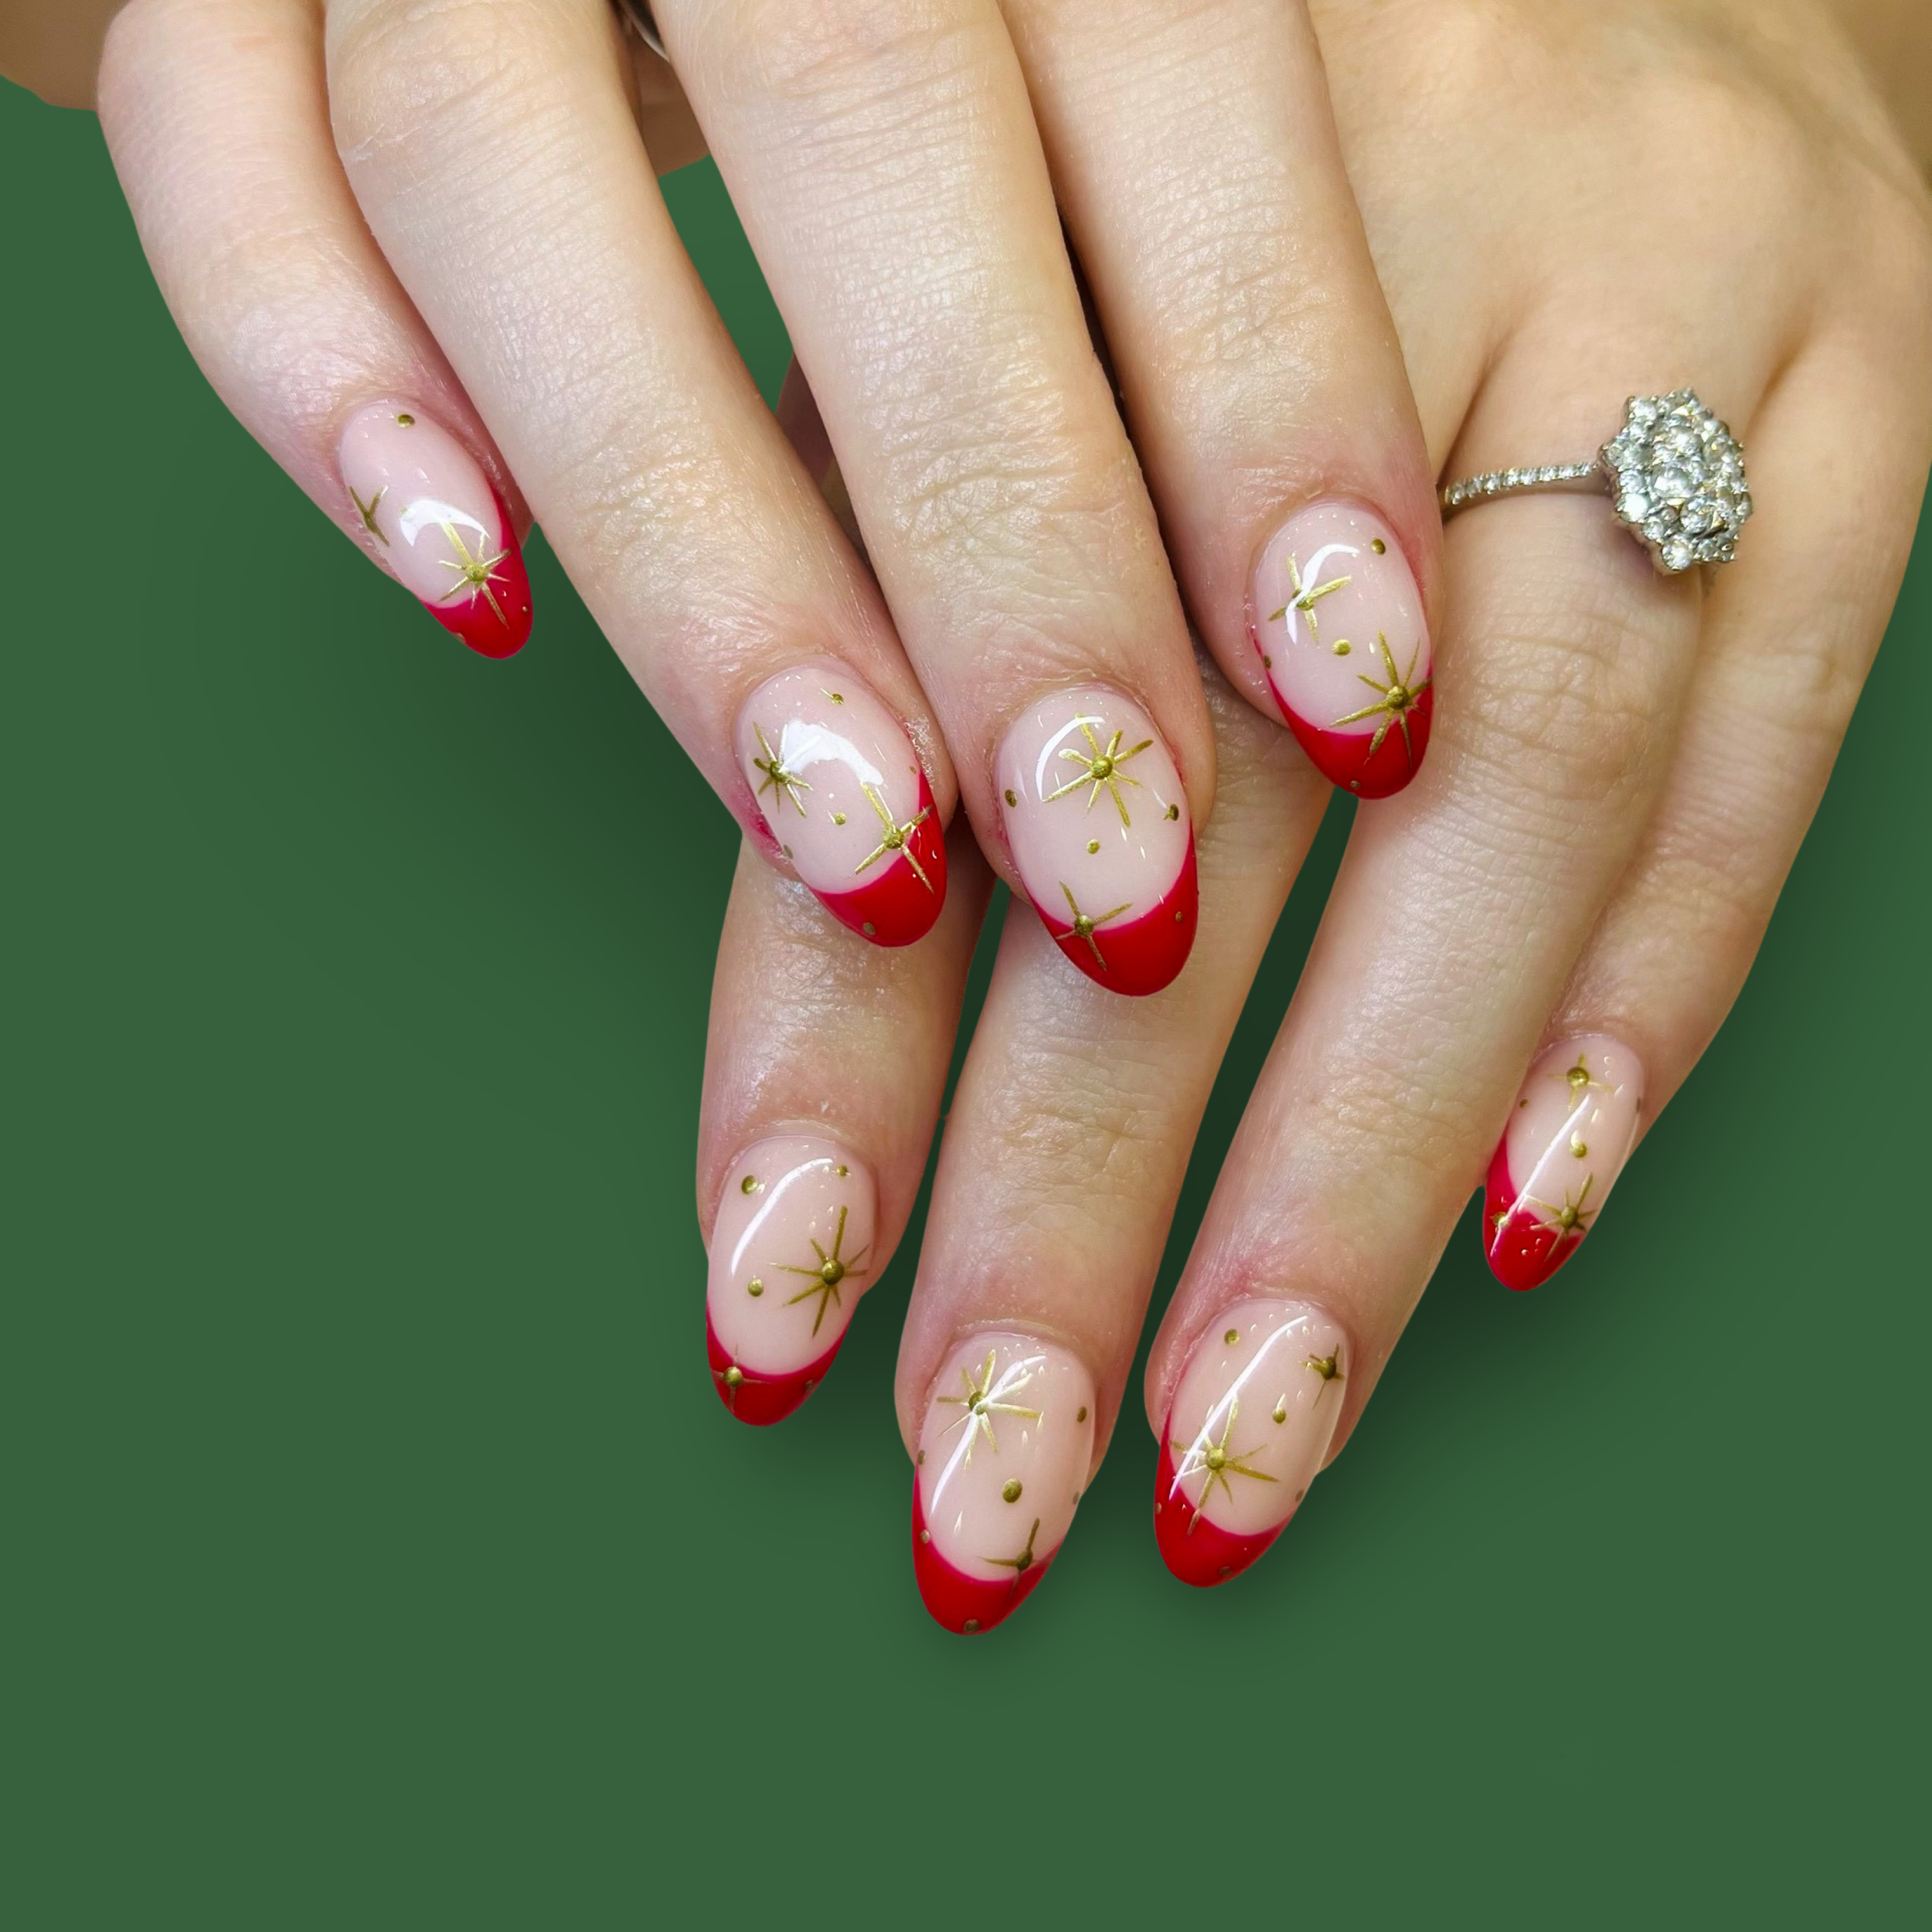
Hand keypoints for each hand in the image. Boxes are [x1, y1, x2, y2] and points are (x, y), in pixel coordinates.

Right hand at [79, 0, 1451, 987]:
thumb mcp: (1090, 46)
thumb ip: (1173, 245)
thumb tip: (1332, 633)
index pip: (1177, 51)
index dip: (1269, 391)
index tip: (1360, 704)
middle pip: (868, 129)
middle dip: (1002, 545)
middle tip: (1114, 874)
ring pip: (498, 154)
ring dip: (682, 541)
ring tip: (845, 835)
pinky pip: (204, 120)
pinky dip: (303, 358)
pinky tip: (466, 595)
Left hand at [692, 0, 1930, 1626]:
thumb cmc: (1220, 179)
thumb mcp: (998, 322)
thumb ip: (900, 603)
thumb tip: (825, 969)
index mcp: (1062, 209)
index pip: (909, 694)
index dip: (836, 1033)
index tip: (778, 1307)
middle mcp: (1353, 252)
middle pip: (1198, 782)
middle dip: (1077, 1179)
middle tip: (991, 1481)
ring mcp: (1644, 312)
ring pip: (1509, 803)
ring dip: (1353, 1166)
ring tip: (1237, 1443)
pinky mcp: (1853, 387)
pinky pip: (1767, 736)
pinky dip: (1641, 999)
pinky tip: (1505, 1218)